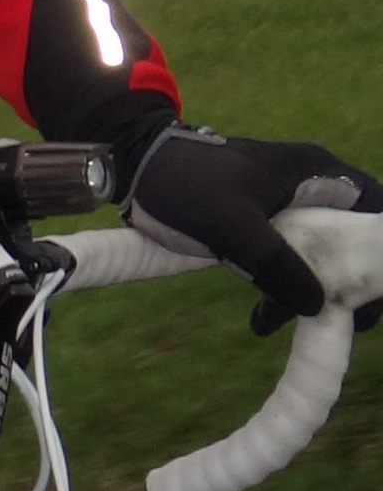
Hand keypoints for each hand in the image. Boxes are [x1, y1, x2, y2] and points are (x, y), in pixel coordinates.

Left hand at [122, 120, 382, 331]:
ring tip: (284, 325)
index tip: (371, 290)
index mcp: (315, 173)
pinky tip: (262, 319)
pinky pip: (287, 259)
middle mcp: (309, 187)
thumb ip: (276, 263)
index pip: (374, 208)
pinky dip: (281, 288)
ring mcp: (285, 205)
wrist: (133, 165)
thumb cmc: (184, 184)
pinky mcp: (261, 224)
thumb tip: (318, 304)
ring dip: (308, 291)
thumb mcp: (231, 226)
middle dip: (345, 282)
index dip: (378, 250)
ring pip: (317, 254)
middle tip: (342, 323)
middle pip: (351, 238)